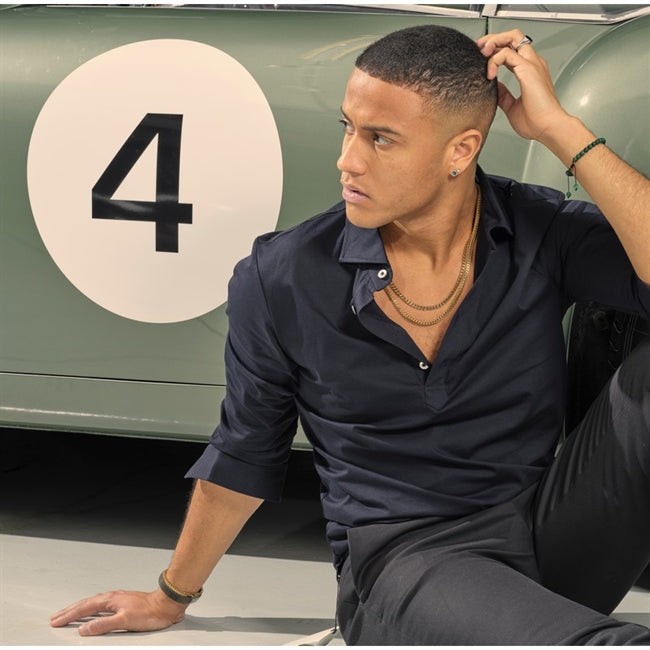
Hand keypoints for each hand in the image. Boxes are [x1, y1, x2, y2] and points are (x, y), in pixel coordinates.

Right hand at [50, 588, 186, 635]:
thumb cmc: (149, 612)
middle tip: (56, 617)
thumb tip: (84, 629)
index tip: (56, 621)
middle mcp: (112, 597)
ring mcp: (118, 599)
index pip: (84, 608)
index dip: (69, 615)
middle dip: (70, 610)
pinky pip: (101, 604)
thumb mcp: (124, 621)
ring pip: (93, 603)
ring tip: (69, 613)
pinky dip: (91, 608)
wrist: (166, 604)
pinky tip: (92, 611)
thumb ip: (103, 625)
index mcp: (110, 600)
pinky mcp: (123, 602)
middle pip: (86, 603)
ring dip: (79, 608)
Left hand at [476, 30, 570, 143]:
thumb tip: (494, 89)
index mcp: (530, 71)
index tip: (481, 58)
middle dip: (493, 39)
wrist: (549, 128)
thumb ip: (503, 95)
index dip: (495, 49)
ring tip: (482, 55)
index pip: (512, 49)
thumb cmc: (536, 121)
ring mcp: (531, 64)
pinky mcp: (528, 70)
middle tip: (479, 48)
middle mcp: (532, 64)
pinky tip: (489, 75)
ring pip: (512, 37)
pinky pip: (506, 54)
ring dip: (493, 42)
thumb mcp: (512, 107)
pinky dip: (494, 60)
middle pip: (513, 37)